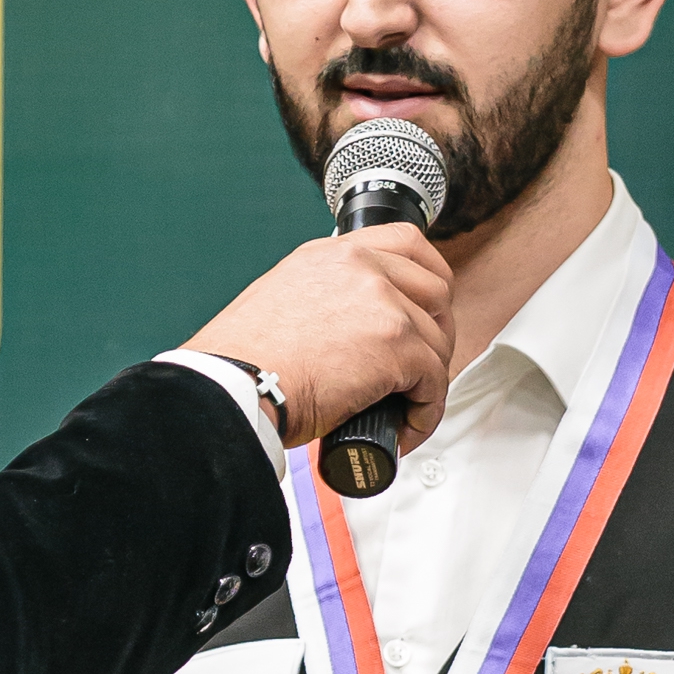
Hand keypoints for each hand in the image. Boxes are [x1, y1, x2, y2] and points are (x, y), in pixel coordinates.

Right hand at [185, 224, 451, 452]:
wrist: (236, 386)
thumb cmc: (243, 362)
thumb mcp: (282, 301)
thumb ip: (322, 299)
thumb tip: (347, 333)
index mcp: (332, 254)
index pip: (405, 243)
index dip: (428, 281)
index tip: (428, 312)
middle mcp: (360, 266)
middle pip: (436, 289)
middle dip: (437, 334)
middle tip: (417, 372)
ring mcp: (382, 302)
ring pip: (438, 340)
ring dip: (429, 381)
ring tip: (404, 411)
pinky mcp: (396, 344)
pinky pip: (434, 381)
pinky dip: (425, 412)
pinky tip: (403, 429)